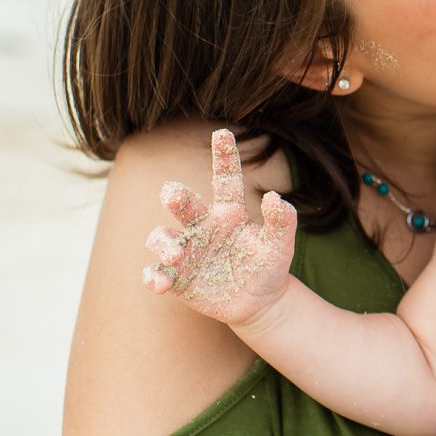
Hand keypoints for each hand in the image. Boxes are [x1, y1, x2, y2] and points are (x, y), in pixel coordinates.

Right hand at [142, 128, 296, 327]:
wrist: (258, 303)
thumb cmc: (268, 266)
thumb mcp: (280, 246)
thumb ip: (282, 222)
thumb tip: (277, 197)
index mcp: (229, 213)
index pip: (225, 179)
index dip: (224, 156)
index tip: (223, 132)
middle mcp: (203, 226)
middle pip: (184, 205)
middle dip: (176, 197)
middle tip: (172, 193)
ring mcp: (186, 251)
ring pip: (162, 237)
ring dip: (164, 244)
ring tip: (176, 255)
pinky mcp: (176, 277)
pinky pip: (156, 273)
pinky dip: (153, 277)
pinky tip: (160, 284)